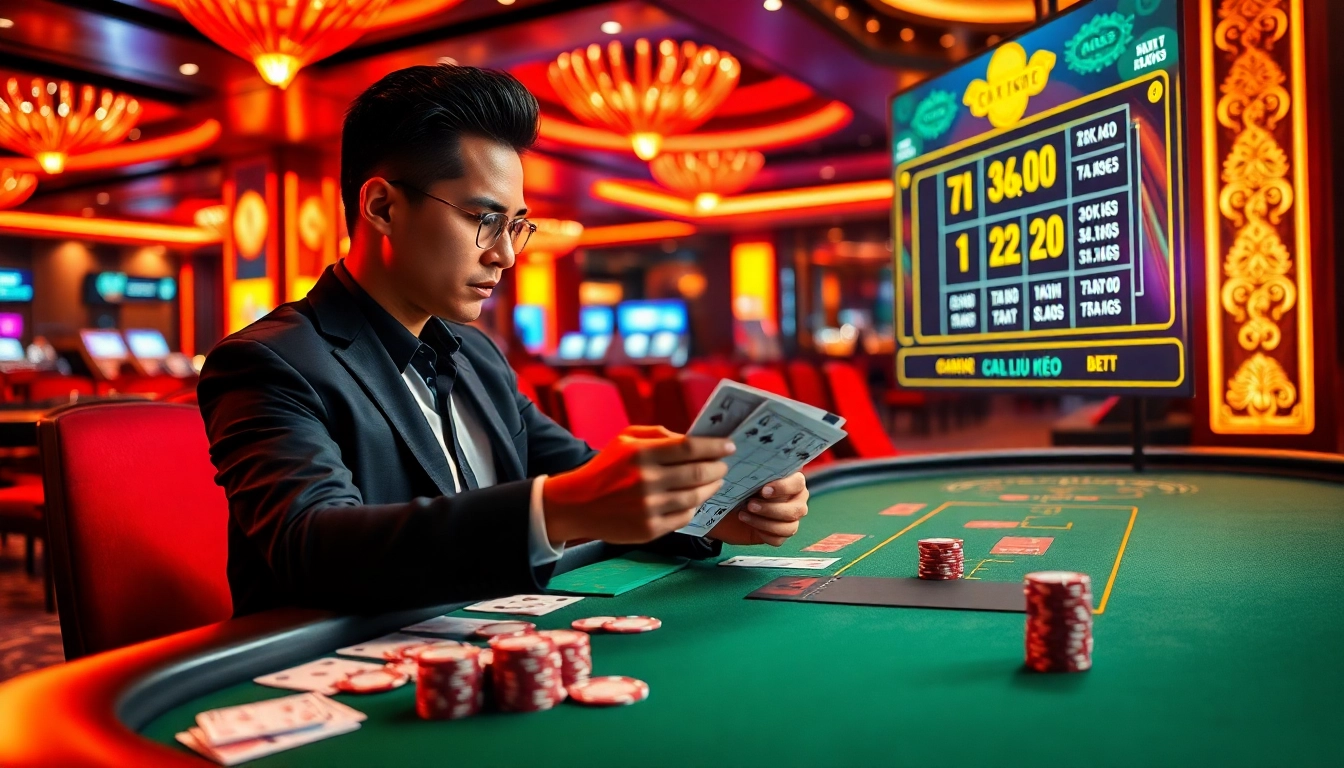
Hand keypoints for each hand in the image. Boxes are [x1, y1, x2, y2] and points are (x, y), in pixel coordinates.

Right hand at [543, 425, 733, 545]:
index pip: (689, 447)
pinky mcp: (649, 529)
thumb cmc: (606, 468)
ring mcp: (648, 507)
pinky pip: (684, 517)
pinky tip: (695, 499)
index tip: (729, 445)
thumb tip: (694, 439)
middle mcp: (646, 481)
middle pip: (697, 473)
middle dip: (718, 468)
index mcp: (641, 454)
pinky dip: (694, 507)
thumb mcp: (626, 440)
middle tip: (723, 465)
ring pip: (695, 497)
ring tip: (714, 481)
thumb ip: (659, 434)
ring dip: (711, 488)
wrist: (577, 504)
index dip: (714, 446)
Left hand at [707, 471, 808, 546]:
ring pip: (789, 527)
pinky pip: (778, 539)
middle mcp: (797, 500)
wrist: (727, 507)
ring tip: (743, 515)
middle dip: (771, 509)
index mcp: (793, 481)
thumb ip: (756, 472)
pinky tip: (749, 525)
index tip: (763, 490)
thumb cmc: (740, 486)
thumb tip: (753, 464)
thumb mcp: (746, 476)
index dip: (783, 488)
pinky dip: (763, 534)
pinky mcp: (780, 535)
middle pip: (797, 510)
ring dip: (764, 523)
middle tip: (750, 504)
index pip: (798, 483)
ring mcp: (791, 519)